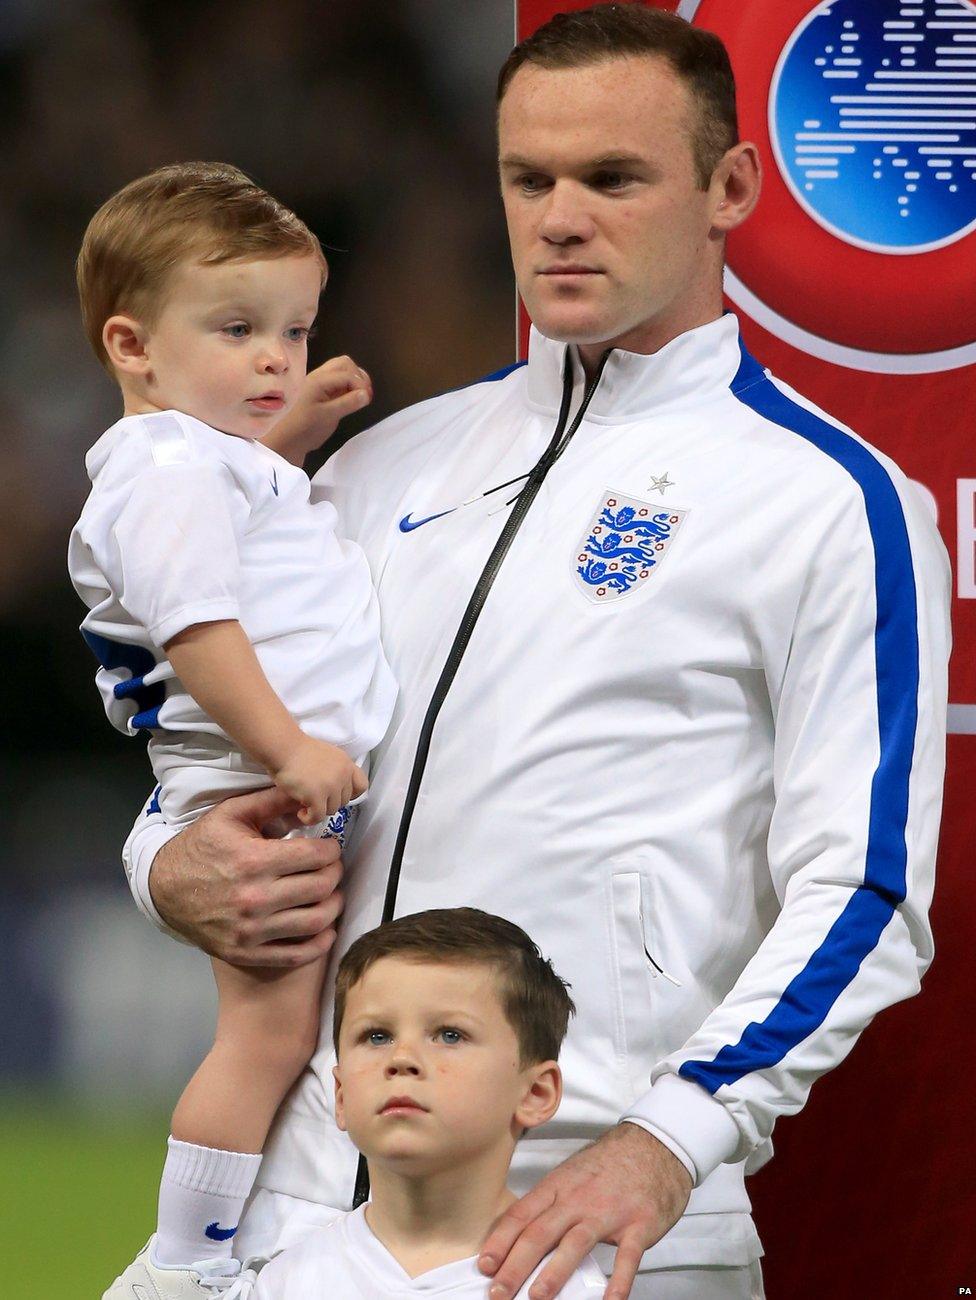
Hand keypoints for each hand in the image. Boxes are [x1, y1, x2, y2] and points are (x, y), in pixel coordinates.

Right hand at [148, 785, 343, 967]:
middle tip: (332, 867)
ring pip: (316, 921)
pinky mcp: (246, 953)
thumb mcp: (232, 814)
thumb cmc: (201, 846)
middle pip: (321, 887)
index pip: (315, 856)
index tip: (330, 847)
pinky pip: (295, 955)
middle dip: (335, 873)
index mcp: (253, 860)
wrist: (163, 889)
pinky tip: (325, 929)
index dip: (332, 849)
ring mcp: (250, 930)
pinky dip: (319, 944)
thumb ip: (273, 800)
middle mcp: (254, 898)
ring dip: (334, 906)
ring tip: (332, 894)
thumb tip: (310, 790)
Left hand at [271, 355, 372, 460]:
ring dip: (353, 379)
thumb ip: (348, 403)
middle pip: (344, 364)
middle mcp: (319, 376)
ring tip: (359, 396)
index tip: (368, 400)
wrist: (286, 440)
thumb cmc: (305, 428)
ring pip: (341, 370)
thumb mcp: (328, 416)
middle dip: (358, 376)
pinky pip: (337, 379)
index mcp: (320, 380)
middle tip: (365, 394)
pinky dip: (347, 384)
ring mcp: (319, 382)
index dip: (361, 385)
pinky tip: (350, 398)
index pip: (348, 374)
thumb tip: (366, 394)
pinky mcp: (320, 390)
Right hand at [273, 735, 367, 824]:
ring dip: (318, 810)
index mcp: (346, 763)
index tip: (336, 795)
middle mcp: (342, 774)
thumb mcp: (327, 756)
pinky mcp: (316, 795)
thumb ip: (335, 770)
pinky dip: (309, 819)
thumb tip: (336, 791)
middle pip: (344, 801)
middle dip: (329, 802)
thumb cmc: (297, 751)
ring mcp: (331, 785)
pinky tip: (301, 813)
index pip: (361, 785)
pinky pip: (318, 816)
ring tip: (305, 805)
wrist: (283, 747)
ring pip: (332, 810)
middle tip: (314, 799)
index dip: (350, 794)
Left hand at [478, 1123, 692, 1299]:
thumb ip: (549, 1205)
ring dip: (554, 1272)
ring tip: (537, 1297)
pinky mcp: (638, 1225)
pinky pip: (627, 1257)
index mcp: (559, 1186)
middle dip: (515, 1265)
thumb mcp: (571, 1176)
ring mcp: (609, 1212)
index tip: (484, 1265)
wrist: (654, 1146)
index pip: (522, 1214)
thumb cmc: (609, 1166)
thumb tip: (519, 1236)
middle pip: (541, 1232)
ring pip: (576, 1243)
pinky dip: (618, 1281)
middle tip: (498, 1292)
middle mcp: (579, 1199)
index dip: (501, 1240)